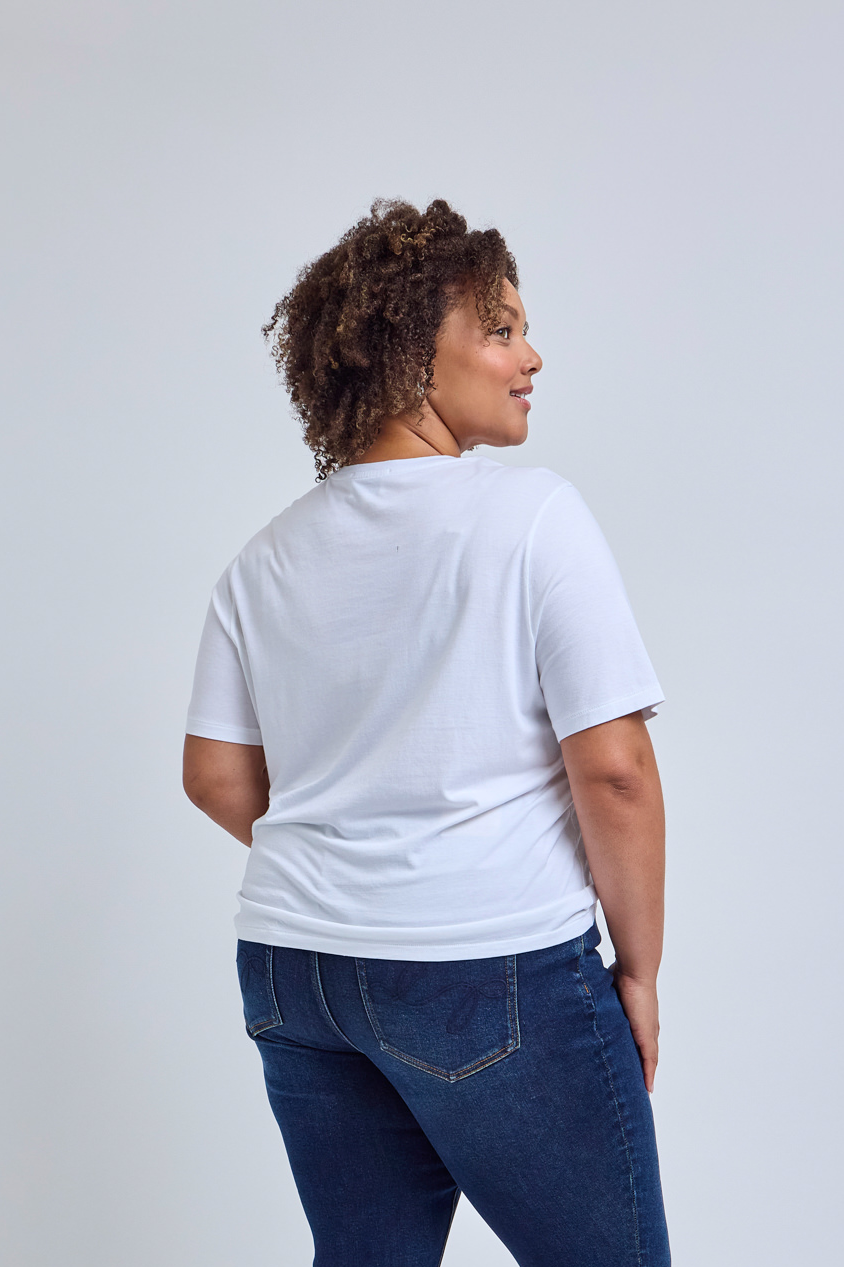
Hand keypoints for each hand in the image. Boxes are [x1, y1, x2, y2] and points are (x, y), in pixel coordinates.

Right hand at [607, 961, 659, 1093]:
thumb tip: (583, 994)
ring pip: (649, 1059)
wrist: (634, 972)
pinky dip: (648, 1074)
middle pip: (645, 1053)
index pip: (638, 1041)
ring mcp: (648, 1032)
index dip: (635, 1054)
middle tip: (634, 1084)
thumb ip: (600, 1000)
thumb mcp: (608, 992)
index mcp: (637, 1017)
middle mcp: (646, 1026)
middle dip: (641, 1068)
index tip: (630, 1066)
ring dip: (645, 1074)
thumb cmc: (621, 974)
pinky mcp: (647, 1036)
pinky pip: (649, 1061)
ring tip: (641, 1090)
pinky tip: (647, 1088)